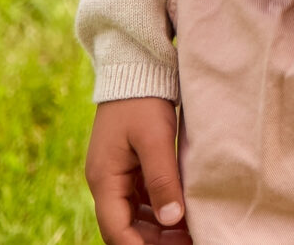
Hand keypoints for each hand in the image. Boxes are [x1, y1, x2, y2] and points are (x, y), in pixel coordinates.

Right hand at [87, 97, 187, 244]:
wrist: (135, 66)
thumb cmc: (143, 100)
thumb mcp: (155, 139)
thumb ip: (162, 179)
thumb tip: (172, 219)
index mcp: (104, 178)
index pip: (116, 229)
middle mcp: (105, 181)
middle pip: (125, 226)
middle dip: (153, 241)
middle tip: (190, 241)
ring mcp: (116, 174)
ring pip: (134, 215)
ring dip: (157, 228)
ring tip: (189, 232)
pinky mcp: (128, 166)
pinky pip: (140, 198)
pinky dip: (158, 209)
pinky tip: (181, 212)